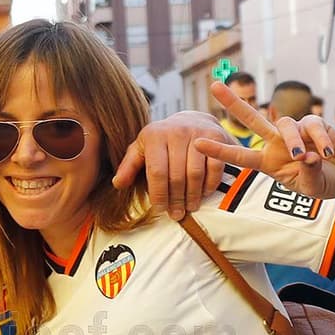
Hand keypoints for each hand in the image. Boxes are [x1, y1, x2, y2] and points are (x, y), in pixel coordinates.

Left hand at [112, 110, 229, 219]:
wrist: (193, 120)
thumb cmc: (162, 141)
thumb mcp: (142, 149)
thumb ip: (129, 165)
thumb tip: (117, 184)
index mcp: (154, 135)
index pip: (156, 172)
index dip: (159, 194)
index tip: (160, 209)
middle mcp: (176, 131)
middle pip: (176, 176)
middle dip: (176, 200)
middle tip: (176, 214)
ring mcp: (197, 133)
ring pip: (195, 174)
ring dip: (192, 196)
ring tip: (189, 207)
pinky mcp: (217, 136)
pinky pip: (214, 168)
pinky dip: (209, 184)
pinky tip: (203, 193)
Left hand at [193, 81, 334, 200]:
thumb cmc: (323, 182)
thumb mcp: (312, 187)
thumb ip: (307, 174)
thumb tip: (307, 156)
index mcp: (268, 162)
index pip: (240, 155)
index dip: (219, 150)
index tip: (198, 144)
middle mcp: (277, 143)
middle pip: (252, 119)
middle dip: (233, 103)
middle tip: (214, 86)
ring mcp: (295, 131)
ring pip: (285, 125)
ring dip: (293, 141)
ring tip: (303, 157)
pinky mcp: (314, 123)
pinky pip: (312, 125)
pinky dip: (319, 140)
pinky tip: (327, 153)